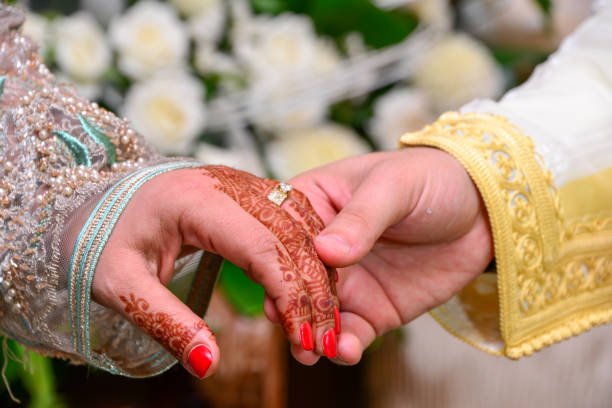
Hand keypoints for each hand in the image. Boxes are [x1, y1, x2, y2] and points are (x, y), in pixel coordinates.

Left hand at [82, 166, 337, 377]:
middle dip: (313, 291)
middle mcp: (225, 184)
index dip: (290, 293)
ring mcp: (240, 184)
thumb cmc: (101, 241)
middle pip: (291, 234)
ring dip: (318, 273)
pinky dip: (310, 255)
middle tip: (322, 341)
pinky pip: (293, 220)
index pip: (262, 245)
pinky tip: (313, 289)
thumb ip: (166, 322)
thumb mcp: (121, 287)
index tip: (302, 338)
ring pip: (300, 224)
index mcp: (193, 200)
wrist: (94, 204)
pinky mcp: (247, 193)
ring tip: (323, 323)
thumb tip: (208, 363)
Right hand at [288, 148, 493, 364]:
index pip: (282, 236)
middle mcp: (323, 248)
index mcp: (315, 205)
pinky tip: (347, 350)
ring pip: (316, 314)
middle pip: (292, 281)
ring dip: (310, 335)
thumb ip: (361, 218)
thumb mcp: (394, 187)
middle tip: (289, 327)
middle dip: (288, 307)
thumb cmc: (432, 179)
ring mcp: (348, 281)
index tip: (274, 285)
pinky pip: (352, 333)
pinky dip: (345, 346)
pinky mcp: (374, 308)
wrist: (484, 210)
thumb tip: (326, 252)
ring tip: (312, 350)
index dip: (273, 261)